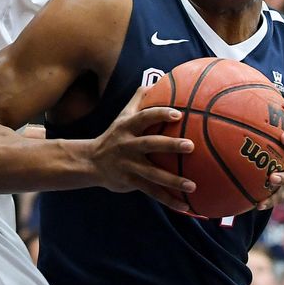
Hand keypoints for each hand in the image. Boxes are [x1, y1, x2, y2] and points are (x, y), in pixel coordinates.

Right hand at [91, 85, 195, 211]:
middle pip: (150, 145)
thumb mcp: (123, 116)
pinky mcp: (130, 182)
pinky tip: (187, 206)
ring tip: (193, 185)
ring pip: (152, 175)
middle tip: (191, 146)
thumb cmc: (115, 135)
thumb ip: (140, 99)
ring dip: (173, 180)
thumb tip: (160, 78)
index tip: (178, 113)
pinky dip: (169, 200)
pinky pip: (152, 192)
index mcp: (128, 127)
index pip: (145, 117)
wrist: (90, 162)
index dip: (160, 114)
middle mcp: (128, 146)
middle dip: (170, 146)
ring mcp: (129, 166)